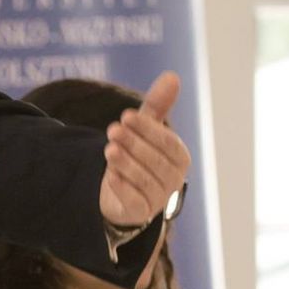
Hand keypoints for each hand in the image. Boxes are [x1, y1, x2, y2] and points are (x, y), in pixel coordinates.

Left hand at [99, 72, 191, 228]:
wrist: (122, 191)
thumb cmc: (139, 154)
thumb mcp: (144, 128)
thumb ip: (158, 105)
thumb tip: (172, 75)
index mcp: (179, 158)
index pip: (169, 143)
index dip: (148, 129)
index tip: (126, 116)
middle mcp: (173, 179)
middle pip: (156, 161)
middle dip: (133, 144)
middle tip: (113, 129)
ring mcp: (158, 198)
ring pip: (144, 180)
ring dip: (125, 163)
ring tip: (109, 149)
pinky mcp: (141, 212)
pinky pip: (134, 201)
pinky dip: (122, 187)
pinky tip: (110, 175)